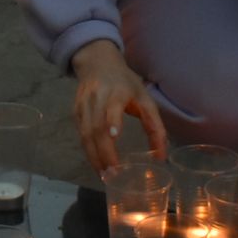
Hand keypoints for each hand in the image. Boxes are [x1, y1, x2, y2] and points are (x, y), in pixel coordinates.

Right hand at [69, 40, 168, 174]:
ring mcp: (83, 105)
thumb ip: (155, 126)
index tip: (115, 136)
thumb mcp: (144, 98)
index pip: (112, 107)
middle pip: (96, 127)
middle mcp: (96, 98)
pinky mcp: (76, 112)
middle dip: (103, 152)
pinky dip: (88, 151)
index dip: (112, 121)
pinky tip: (97, 164)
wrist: (96, 62)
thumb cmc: (125, 82)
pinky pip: (81, 135)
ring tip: (105, 175)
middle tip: (113, 173)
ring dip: (94, 156)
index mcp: (116, 91)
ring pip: (85, 134)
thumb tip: (161, 157)